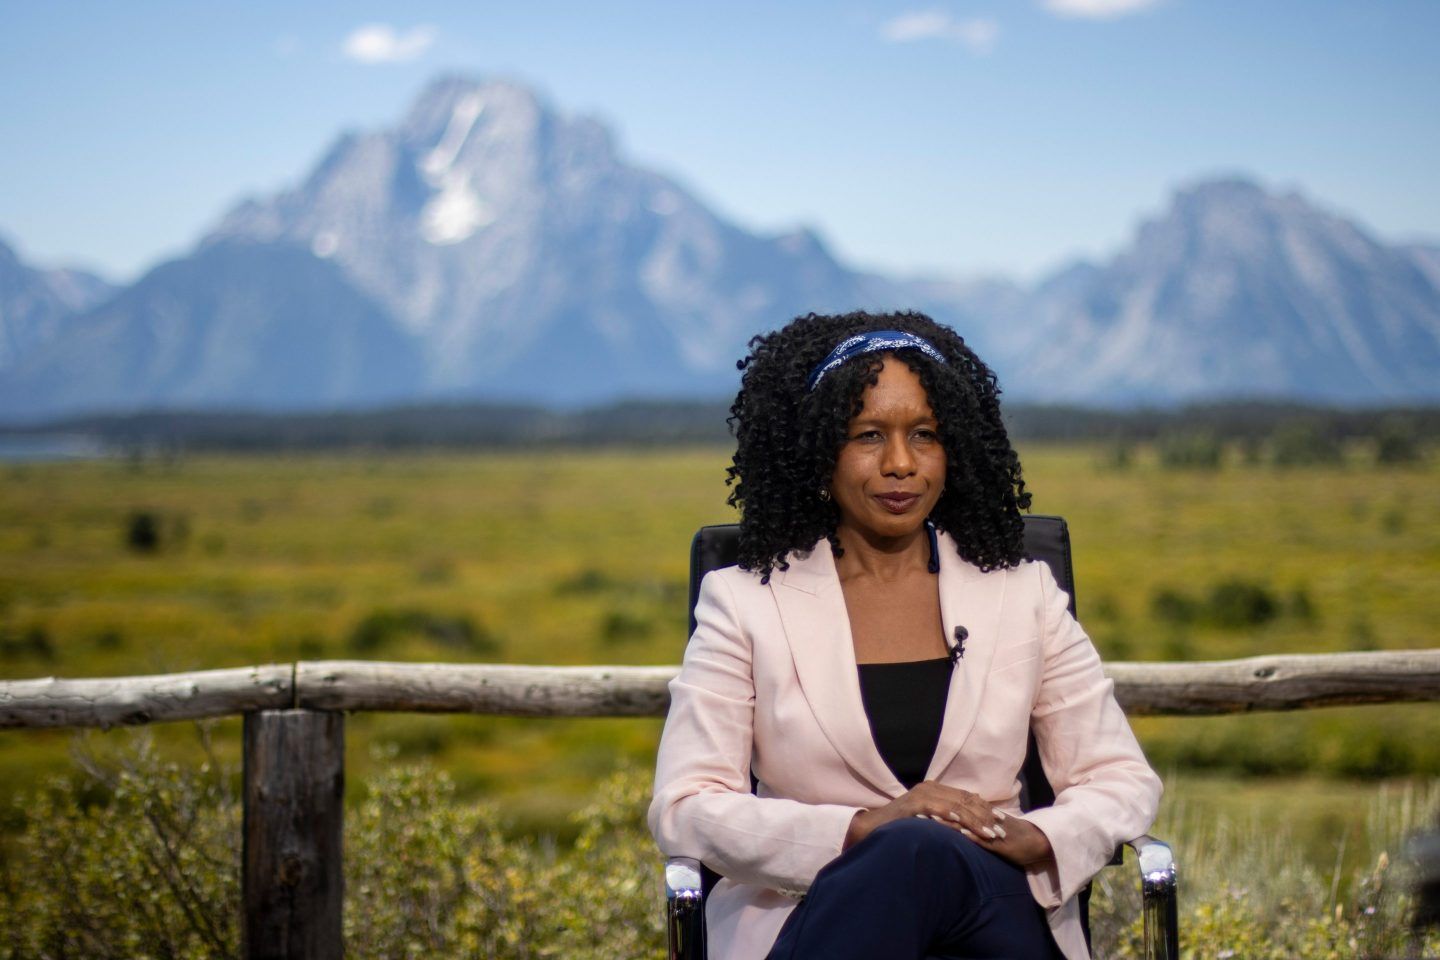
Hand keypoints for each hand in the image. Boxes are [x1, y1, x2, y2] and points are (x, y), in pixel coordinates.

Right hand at [844, 781, 1052, 868]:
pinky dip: (953, 818)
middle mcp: (930, 788)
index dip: (985, 809)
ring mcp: (922, 794)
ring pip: (956, 806)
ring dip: (975, 821)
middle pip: (965, 800)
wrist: (873, 827)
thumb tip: (966, 825)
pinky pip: (939, 810)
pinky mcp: (914, 803)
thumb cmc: (900, 828)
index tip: (1001, 821)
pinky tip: (966, 827)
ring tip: (990, 833)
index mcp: (934, 789)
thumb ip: (943, 818)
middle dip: (986, 816)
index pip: (966, 797)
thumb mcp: (926, 820)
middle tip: (1002, 829)